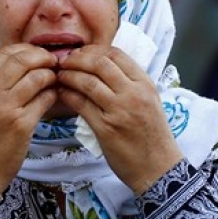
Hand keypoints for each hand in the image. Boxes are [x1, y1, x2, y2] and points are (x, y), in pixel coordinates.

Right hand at [0, 44, 57, 218]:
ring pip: (38, 77)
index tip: (38, 56)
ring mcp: (6, 108)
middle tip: (53, 65)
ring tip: (54, 83)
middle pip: (24, 59)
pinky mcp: (21, 125)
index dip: (28, 50)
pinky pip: (45, 99)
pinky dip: (53, 95)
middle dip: (43, 58)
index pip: (6, 52)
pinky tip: (52, 99)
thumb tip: (22, 62)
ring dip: (51, 77)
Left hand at [57, 45, 182, 194]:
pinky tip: (60, 92)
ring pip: (87, 82)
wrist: (158, 169)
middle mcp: (133, 94)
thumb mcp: (148, 101)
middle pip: (99, 63)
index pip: (115, 54)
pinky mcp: (106, 128)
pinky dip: (67, 95)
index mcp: (145, 84)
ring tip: (59, 75)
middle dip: (76, 59)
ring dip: (68, 75)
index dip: (92, 50)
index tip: (79, 53)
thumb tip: (100, 66)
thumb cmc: (151, 135)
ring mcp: (120, 110)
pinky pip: (81, 104)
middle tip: (63, 61)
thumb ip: (129, 83)